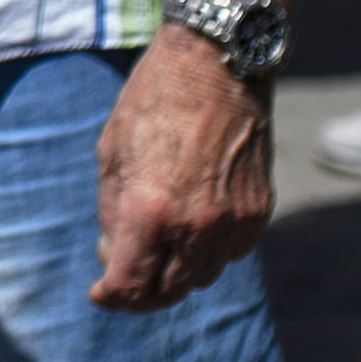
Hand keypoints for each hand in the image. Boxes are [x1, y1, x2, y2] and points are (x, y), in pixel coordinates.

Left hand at [91, 28, 273, 310]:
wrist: (216, 65)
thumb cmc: (152, 102)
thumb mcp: (111, 154)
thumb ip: (113, 212)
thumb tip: (115, 256)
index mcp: (150, 210)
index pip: (130, 284)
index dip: (111, 296)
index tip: (100, 295)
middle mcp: (196, 224)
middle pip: (169, 291)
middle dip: (142, 294)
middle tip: (124, 285)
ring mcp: (234, 222)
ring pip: (202, 276)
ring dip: (176, 274)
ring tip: (155, 254)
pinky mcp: (259, 212)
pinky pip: (231, 253)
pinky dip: (208, 252)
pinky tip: (190, 229)